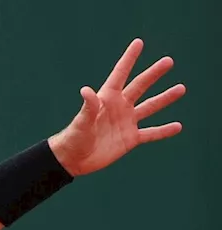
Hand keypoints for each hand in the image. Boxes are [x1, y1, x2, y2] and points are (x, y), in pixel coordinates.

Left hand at [48, 38, 185, 176]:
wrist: (73, 160)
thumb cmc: (73, 138)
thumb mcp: (81, 121)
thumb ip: (88, 107)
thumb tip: (86, 90)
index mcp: (107, 98)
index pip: (120, 74)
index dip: (129, 58)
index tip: (138, 43)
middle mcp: (119, 107)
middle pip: (140, 86)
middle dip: (154, 74)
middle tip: (168, 61)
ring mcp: (126, 122)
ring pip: (150, 107)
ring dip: (165, 98)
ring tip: (181, 88)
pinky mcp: (130, 139)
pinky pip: (151, 133)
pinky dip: (164, 131)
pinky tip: (177, 127)